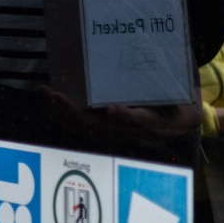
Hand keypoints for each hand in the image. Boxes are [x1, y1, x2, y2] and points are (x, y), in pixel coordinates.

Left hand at [42, 88, 198, 144]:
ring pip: (85, 128)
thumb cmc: (176, 108)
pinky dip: (64, 116)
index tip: (112, 109)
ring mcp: (117, 135)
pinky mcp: (106, 133)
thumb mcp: (177, 102)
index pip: (139, 122)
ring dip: (62, 112)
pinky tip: (51, 103)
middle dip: (74, 111)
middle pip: (99, 127)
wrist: (177, 125)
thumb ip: (165, 97)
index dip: (126, 117)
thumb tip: (146, 86)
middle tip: (55, 94)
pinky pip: (81, 129)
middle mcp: (131, 134)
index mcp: (153, 124)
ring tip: (46, 93)